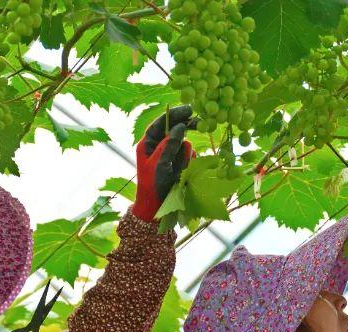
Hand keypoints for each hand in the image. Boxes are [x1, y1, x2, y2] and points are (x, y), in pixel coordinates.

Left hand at [132, 105, 196, 221]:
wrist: (155, 206)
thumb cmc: (152, 185)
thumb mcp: (159, 164)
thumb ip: (169, 145)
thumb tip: (180, 127)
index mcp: (148, 144)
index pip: (161, 124)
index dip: (173, 114)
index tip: (188, 109)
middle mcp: (158, 147)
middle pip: (173, 130)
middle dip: (185, 127)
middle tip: (199, 122)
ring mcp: (169, 155)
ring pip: (183, 144)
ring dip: (184, 154)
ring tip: (178, 168)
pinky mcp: (178, 164)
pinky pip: (188, 156)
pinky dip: (188, 161)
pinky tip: (182, 172)